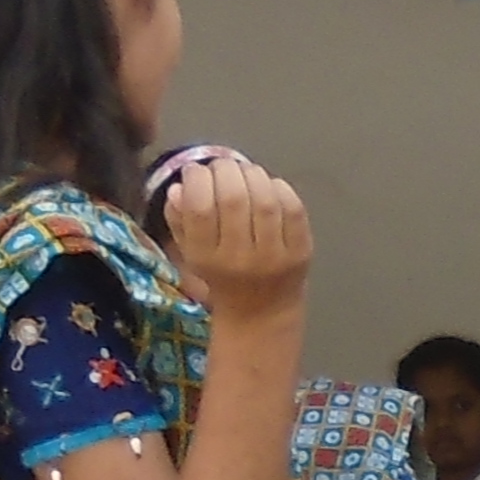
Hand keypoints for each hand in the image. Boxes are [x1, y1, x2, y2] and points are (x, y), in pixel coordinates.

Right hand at [155, 153, 310, 316]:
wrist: (261, 313)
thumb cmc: (221, 276)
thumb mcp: (190, 253)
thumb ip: (179, 220)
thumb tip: (179, 187)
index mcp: (206, 259)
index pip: (200, 207)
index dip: (196, 178)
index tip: (194, 170)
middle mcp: (239, 259)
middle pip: (233, 197)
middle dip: (224, 169)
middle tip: (221, 165)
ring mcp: (273, 256)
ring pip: (264, 199)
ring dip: (252, 173)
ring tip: (243, 171)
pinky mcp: (301, 252)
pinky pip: (293, 208)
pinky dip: (279, 187)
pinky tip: (267, 185)